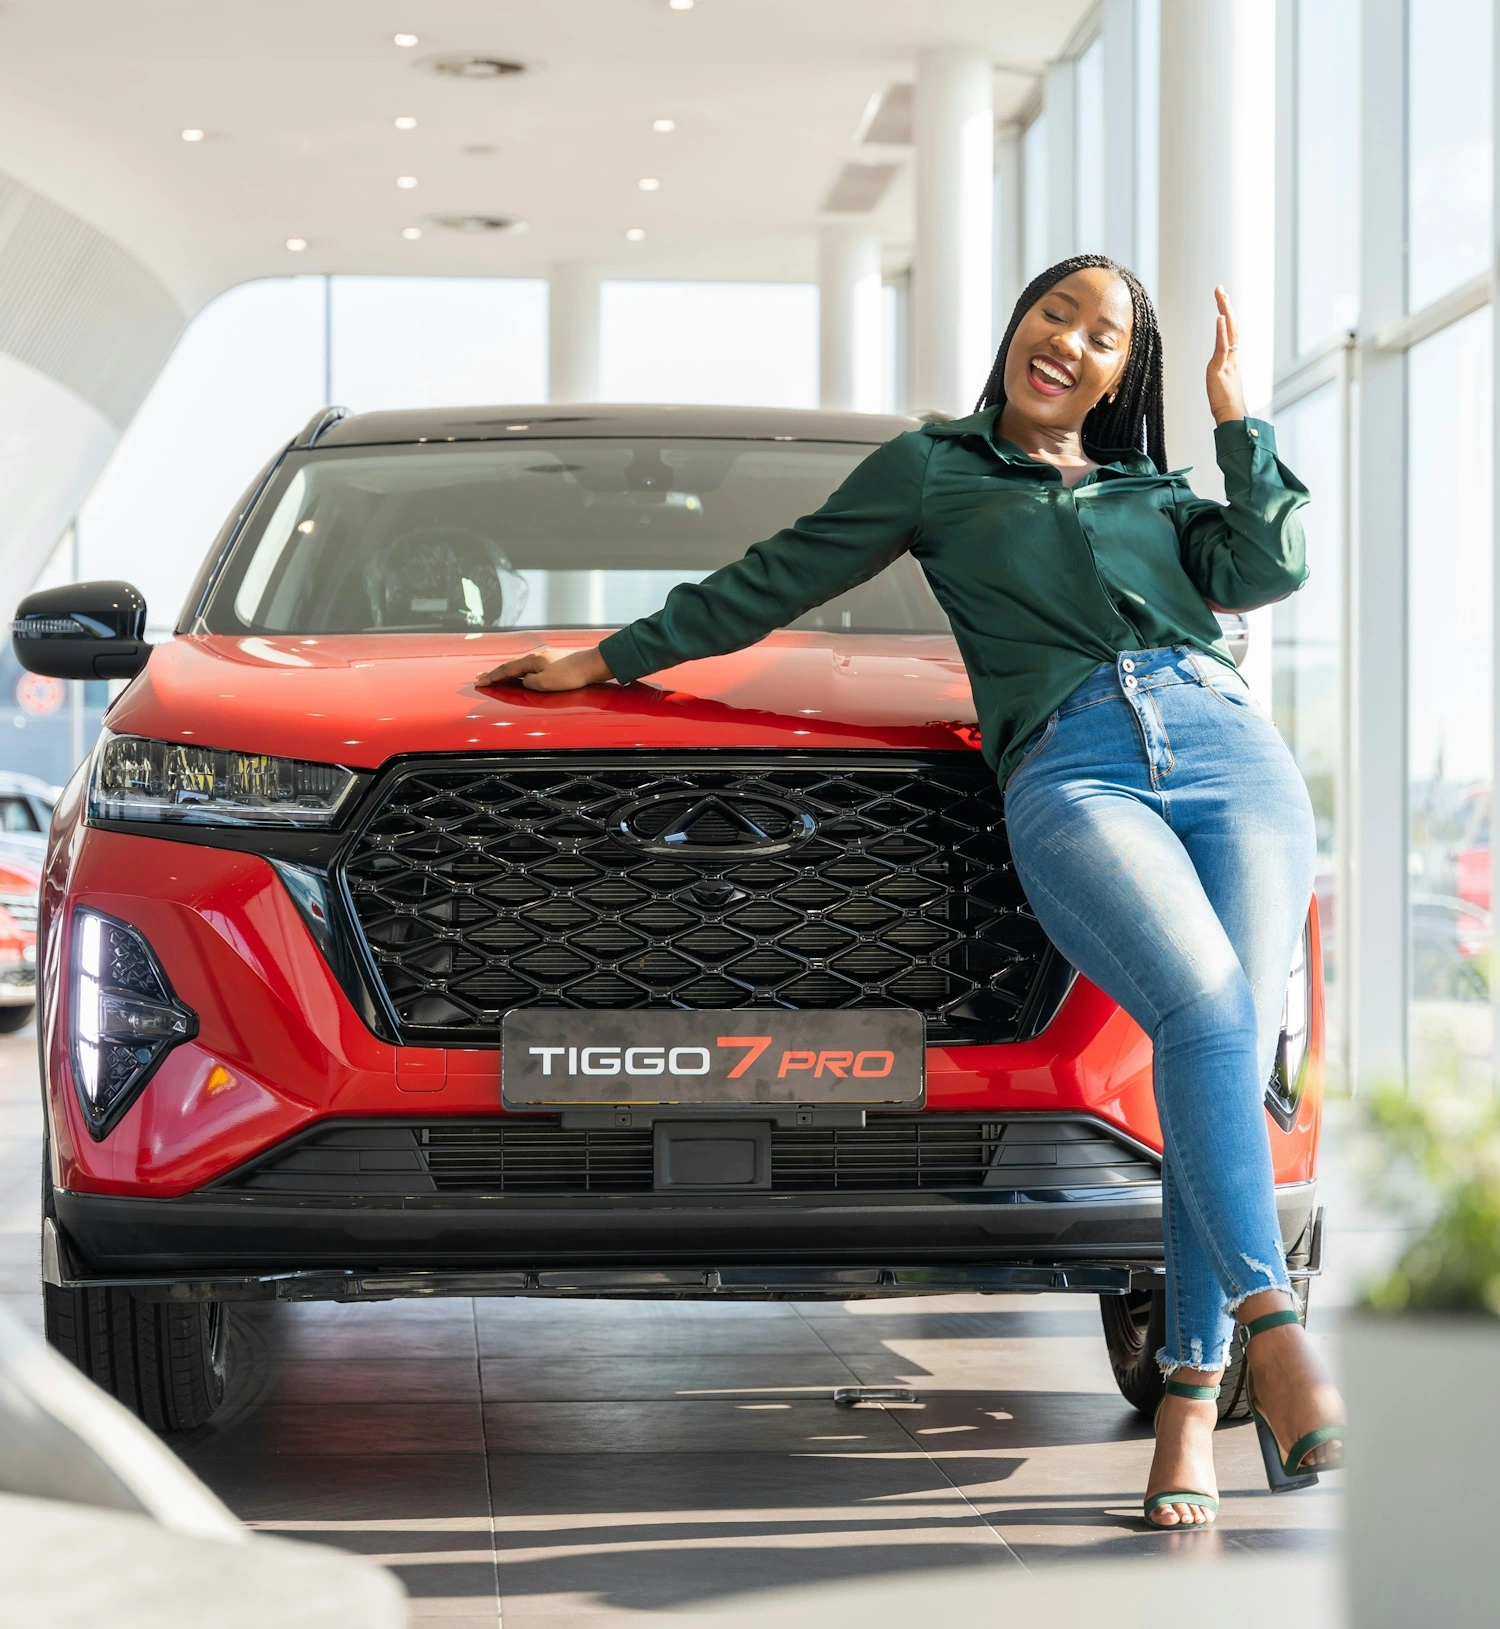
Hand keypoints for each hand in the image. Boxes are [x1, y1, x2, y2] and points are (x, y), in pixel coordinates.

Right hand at [475, 646, 614, 690]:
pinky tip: (521, 675)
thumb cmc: (570, 674)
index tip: (479, 682)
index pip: (506, 670)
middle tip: (479, 677)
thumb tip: (526, 681)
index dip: (491, 677)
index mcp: (531, 661)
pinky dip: (520, 673)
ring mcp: (544, 659)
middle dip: (495, 673)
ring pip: (520, 667)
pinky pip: (530, 669)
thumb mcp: (545, 683)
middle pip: (510, 667)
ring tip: (497, 677)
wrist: (591, 665)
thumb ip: (530, 683)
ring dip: (507, 673)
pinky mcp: (553, 663)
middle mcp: (536, 657)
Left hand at [1206, 285, 1247, 425]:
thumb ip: (1220, 376)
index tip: (1222, 302)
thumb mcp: (1220, 385)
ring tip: (1221, 294)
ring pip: (1228, 331)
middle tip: (1220, 289)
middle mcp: (1232, 357)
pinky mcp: (1222, 369)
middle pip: (1230, 326)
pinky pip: (1223, 346)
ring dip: (1224, 311)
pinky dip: (1222, 331)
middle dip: (1225, 306)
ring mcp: (1228, 361)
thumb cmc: (1227, 407)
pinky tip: (1220, 316)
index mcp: (1231, 360)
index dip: (1226, 317)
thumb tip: (1218, 376)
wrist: (1232, 418)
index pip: (1229, 332)